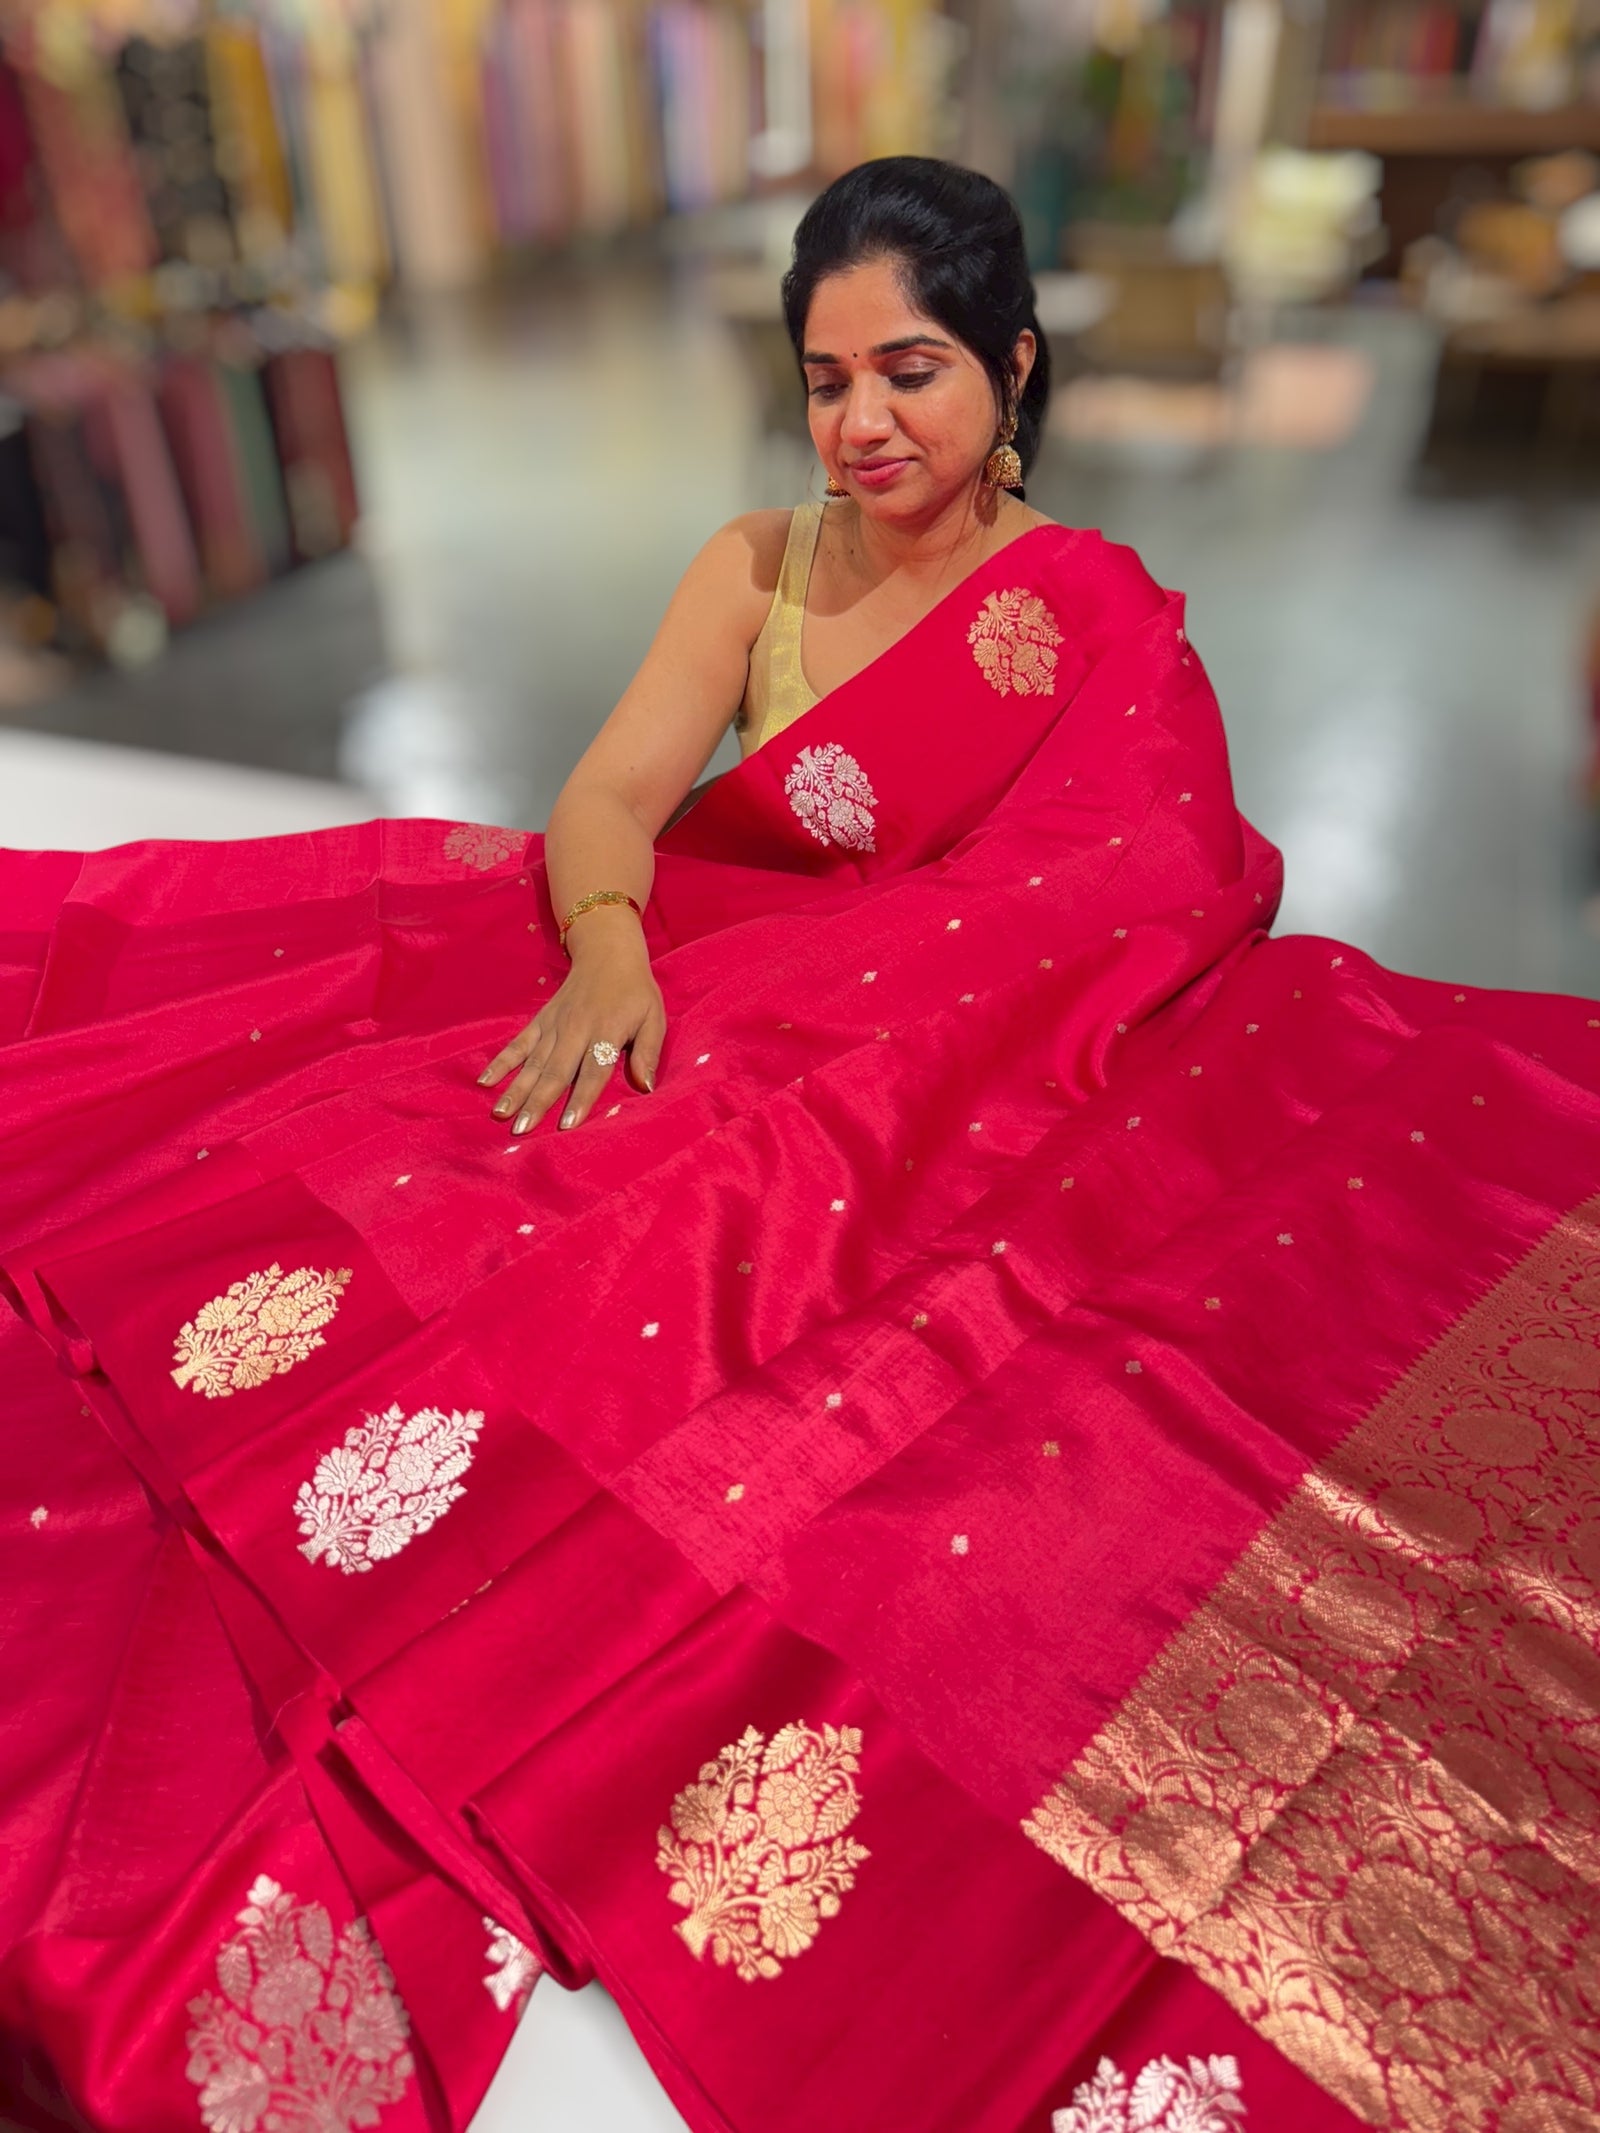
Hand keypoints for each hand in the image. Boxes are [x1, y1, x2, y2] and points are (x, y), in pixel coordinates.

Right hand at [479, 917, 664, 1132]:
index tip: (567, 1125)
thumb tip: (647, 1087)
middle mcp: (576, 1030)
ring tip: (500, 1114)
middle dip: (538, 1101)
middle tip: (521, 1129)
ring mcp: (554, 1025)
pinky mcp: (541, 1021)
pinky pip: (518, 1044)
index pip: (593, 1071)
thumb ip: (648, 1052)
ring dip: (516, 1089)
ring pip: (533, 1062)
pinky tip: (485, 1081)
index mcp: (606, 1031)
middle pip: (556, 1071)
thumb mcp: (654, 1017)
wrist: (608, 953)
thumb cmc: (635, 992)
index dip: (581, 1098)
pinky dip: (501, 1062)